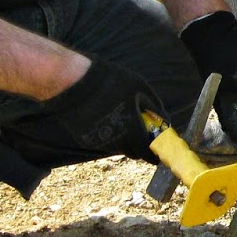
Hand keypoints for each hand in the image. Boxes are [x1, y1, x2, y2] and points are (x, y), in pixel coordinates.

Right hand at [42, 58, 161, 161]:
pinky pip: (102, 139)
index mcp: (132, 132)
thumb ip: (155, 106)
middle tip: (141, 126)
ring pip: (117, 145)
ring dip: (123, 136)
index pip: (149, 155)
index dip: (156, 152)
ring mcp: (99, 142)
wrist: (72, 81)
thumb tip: (165, 120)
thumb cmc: (110, 82)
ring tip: (119, 112)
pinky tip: (103, 113)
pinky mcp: (84, 139)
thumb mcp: (140, 87)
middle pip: (133, 152)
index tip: (158, 146)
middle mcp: (116, 143)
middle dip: (140, 143)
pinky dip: (107, 131)